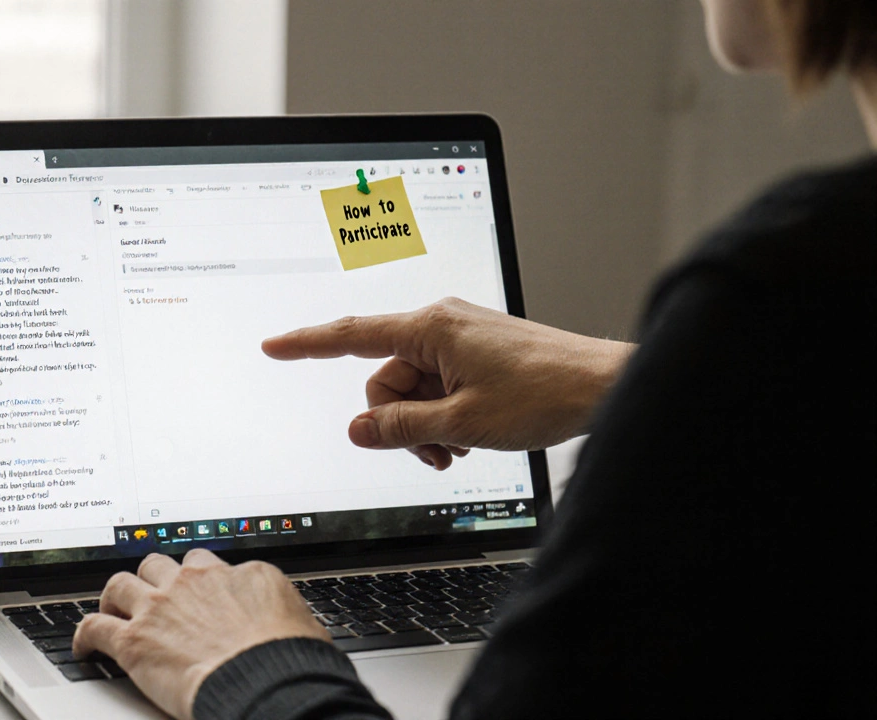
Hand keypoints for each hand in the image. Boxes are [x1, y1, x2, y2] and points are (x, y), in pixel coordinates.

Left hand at [72, 549, 328, 719]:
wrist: (268, 681)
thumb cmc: (291, 660)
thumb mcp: (298, 620)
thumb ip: (280, 611)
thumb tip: (285, 622)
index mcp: (239, 574)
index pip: (209, 564)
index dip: (199, 581)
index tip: (197, 593)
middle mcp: (196, 580)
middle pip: (160, 564)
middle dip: (154, 578)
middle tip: (152, 596)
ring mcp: (161, 606)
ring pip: (121, 584)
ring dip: (115, 597)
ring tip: (112, 611)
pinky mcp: (135, 639)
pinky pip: (95, 627)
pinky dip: (85, 635)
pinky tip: (84, 645)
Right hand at [262, 297, 633, 466]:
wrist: (601, 386)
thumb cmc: (543, 393)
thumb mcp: (460, 422)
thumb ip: (400, 428)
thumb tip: (359, 430)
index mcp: (429, 329)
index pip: (352, 335)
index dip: (307, 345)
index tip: (275, 347)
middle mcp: (439, 326)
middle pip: (384, 380)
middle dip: (398, 422)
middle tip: (434, 450)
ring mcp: (458, 340)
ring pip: (411, 391)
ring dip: (424, 426)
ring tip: (458, 446)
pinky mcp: (474, 354)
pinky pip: (437, 388)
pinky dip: (443, 416)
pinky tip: (468, 435)